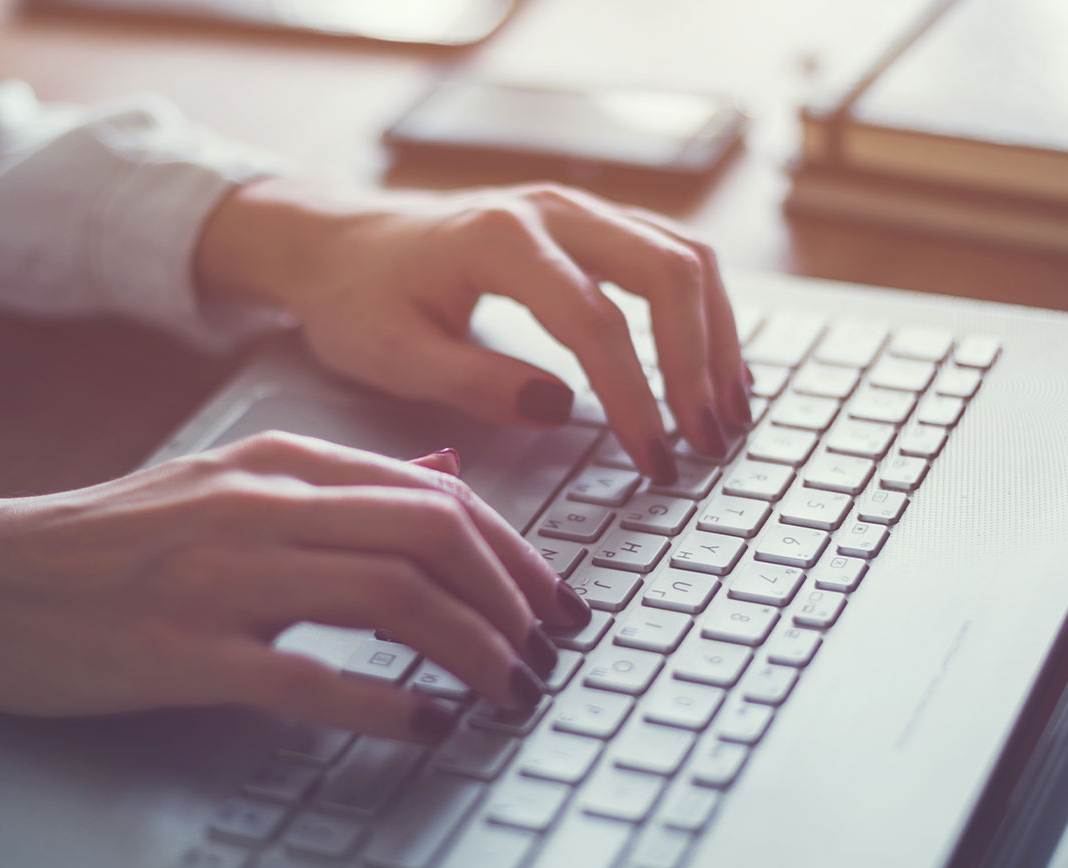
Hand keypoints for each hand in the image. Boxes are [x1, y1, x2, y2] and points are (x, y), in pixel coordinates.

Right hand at [0, 433, 591, 739]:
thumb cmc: (104, 541)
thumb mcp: (224, 485)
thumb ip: (335, 485)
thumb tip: (441, 481)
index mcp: (278, 465)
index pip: (438, 496)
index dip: (516, 555)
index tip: (554, 606)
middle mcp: (261, 508)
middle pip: (433, 537)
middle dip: (514, 600)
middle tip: (548, 655)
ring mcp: (221, 578)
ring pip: (391, 597)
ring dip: (472, 651)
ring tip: (508, 694)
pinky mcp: (181, 651)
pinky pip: (309, 675)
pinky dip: (386, 702)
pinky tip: (426, 725)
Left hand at [196, 179, 751, 482]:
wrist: (340, 242)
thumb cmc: (359, 298)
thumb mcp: (390, 355)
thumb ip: (472, 382)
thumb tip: (560, 408)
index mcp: (498, 239)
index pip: (595, 320)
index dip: (634, 396)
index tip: (653, 458)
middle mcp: (551, 209)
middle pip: (666, 272)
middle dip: (697, 363)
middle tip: (707, 441)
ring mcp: (578, 209)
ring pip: (683, 256)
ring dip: (717, 335)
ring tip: (727, 414)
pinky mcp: (592, 225)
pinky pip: (672, 256)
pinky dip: (705, 313)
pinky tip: (714, 370)